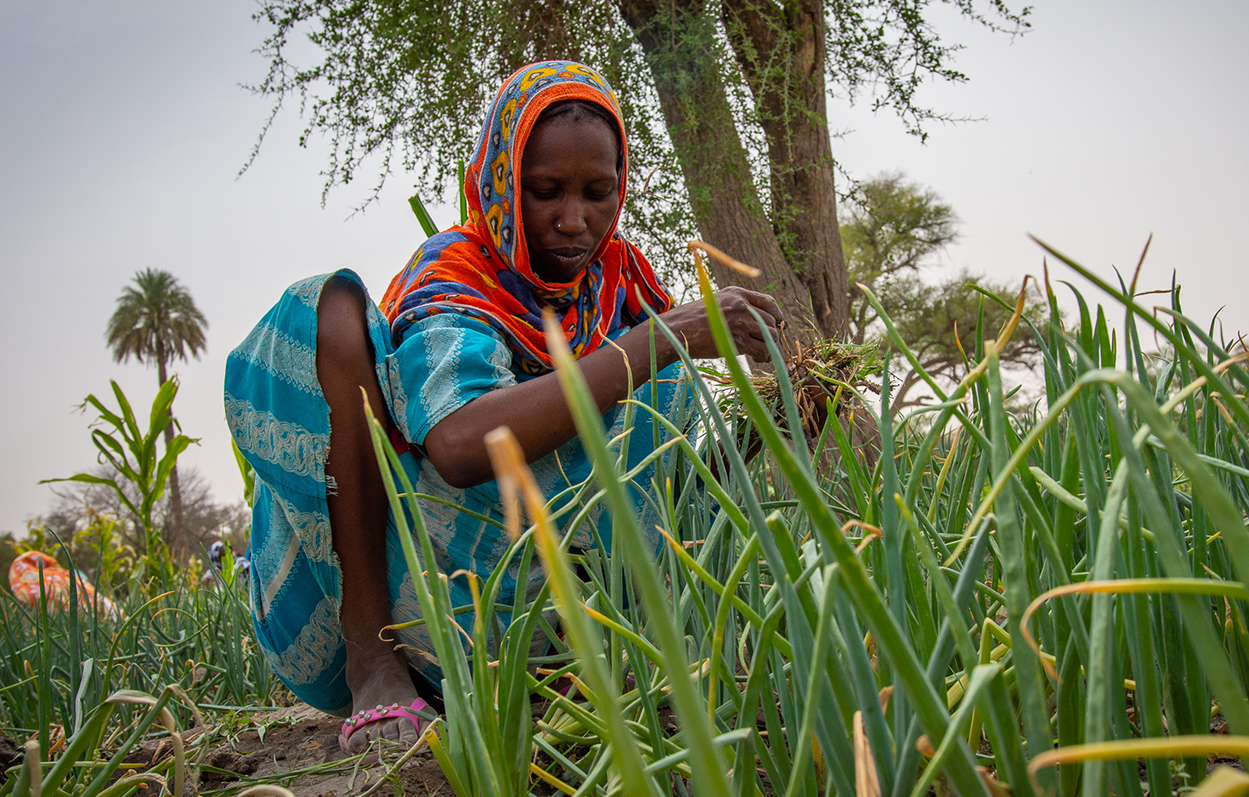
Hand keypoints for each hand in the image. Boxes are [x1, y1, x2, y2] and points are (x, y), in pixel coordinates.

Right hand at [660, 287, 783, 360]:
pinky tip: (758, 359)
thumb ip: (735, 306)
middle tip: (767, 345)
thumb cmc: (691, 320)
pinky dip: (764, 356)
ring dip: (770, 347)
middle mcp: (741, 305)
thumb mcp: (715, 302)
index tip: (778, 324)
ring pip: (770, 335)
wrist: (675, 331)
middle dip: (772, 334)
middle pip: (770, 320)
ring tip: (762, 355)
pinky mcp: (738, 340)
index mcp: (736, 293)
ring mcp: (740, 322)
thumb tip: (755, 319)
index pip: (767, 302)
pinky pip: (762, 349)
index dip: (776, 314)